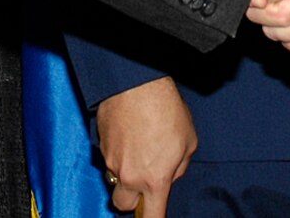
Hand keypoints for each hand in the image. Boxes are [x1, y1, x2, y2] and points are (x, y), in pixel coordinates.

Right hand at [97, 76, 195, 214]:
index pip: (150, 217)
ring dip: (124, 172)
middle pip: (122, 205)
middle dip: (131, 198)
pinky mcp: (100, 145)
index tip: (153, 217)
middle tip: (143, 180)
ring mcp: (111, 161)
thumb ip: (179, 167)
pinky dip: (118, 152)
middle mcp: (128, 176)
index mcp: (154, 180)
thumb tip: (170, 174)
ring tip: (138, 148)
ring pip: (114, 179)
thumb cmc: (166, 109)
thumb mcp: (188, 141)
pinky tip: (129, 133)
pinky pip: (109, 158)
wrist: (137, 84)